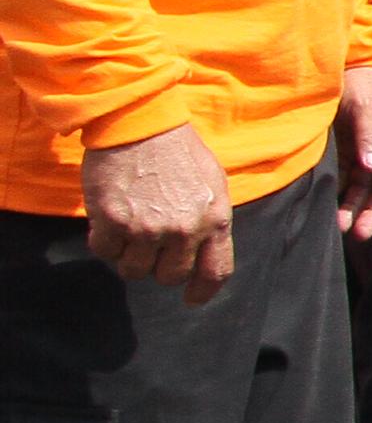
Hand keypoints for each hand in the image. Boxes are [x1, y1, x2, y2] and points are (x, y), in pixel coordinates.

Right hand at [80, 121, 233, 303]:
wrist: (140, 123)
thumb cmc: (177, 150)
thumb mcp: (212, 183)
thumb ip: (210, 219)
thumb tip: (206, 249)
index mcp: (215, 220)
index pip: (216, 272)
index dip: (202, 292)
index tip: (190, 300)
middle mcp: (185, 230)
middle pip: (169, 276)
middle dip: (158, 266)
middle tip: (149, 244)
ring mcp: (148, 229)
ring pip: (134, 270)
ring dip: (128, 256)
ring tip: (128, 228)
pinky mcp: (114, 222)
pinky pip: (105, 252)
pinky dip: (104, 242)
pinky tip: (108, 220)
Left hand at [335, 65, 371, 245]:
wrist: (343, 67)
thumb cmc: (363, 84)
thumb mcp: (367, 107)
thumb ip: (370, 137)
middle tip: (361, 233)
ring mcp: (367, 153)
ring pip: (366, 189)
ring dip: (357, 209)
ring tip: (343, 228)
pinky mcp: (347, 153)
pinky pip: (348, 180)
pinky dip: (343, 196)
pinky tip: (334, 211)